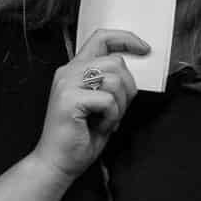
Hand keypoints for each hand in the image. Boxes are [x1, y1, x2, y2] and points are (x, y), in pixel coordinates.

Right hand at [32, 28, 145, 178]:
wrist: (57, 163)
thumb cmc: (78, 138)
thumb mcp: (100, 104)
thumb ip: (110, 84)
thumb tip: (132, 75)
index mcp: (74, 70)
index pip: (101, 38)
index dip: (126, 39)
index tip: (144, 49)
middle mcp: (68, 72)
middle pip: (115, 61)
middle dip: (128, 87)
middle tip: (119, 109)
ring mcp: (67, 84)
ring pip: (115, 79)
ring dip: (120, 104)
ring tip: (107, 120)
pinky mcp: (70, 99)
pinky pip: (108, 100)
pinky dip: (111, 117)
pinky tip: (99, 126)